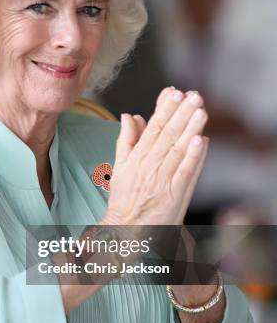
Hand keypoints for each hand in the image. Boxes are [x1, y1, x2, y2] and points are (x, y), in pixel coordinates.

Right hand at [102, 87, 208, 225]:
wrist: (128, 230)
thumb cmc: (125, 198)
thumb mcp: (120, 167)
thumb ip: (126, 140)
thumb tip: (130, 115)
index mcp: (136, 158)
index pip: (152, 128)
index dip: (164, 109)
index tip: (174, 92)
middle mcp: (149, 167)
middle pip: (167, 135)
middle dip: (181, 113)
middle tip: (194, 96)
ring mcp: (163, 180)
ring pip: (178, 150)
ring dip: (190, 129)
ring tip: (201, 111)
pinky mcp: (175, 194)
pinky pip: (186, 172)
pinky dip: (194, 156)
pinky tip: (201, 140)